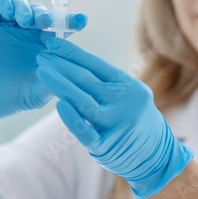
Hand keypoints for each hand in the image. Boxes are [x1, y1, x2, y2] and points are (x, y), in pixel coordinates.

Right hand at [0, 0, 86, 152]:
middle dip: (45, 14)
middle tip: (44, 23)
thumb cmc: (9, 100)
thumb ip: (54, 82)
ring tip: (24, 21)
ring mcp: (4, 24)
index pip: (61, 28)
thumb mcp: (36, 94)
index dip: (72, 21)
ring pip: (20, 2)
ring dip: (26, 8)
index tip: (81, 21)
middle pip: (41, 11)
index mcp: (42, 46)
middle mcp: (25, 32)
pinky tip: (8, 14)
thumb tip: (75, 71)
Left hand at [34, 36, 193, 197]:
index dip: (73, 52)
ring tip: (41, 72)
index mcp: (130, 86)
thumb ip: (107, 83)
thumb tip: (74, 62)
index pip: (97, 64)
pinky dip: (71, 118)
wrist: (156, 156)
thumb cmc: (136, 120)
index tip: (52, 42)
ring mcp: (116, 124)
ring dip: (60, 84)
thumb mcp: (130, 96)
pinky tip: (58, 104)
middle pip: (87, 80)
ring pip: (84, 101)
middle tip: (41, 55)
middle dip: (61, 65)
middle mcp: (124, 102)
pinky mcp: (106, 146)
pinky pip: (86, 130)